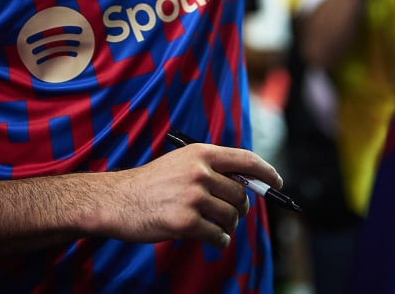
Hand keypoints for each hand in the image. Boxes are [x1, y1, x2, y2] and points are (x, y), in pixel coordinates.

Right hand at [95, 142, 279, 248]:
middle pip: (242, 194)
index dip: (266, 172)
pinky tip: (207, 237)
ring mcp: (193, 197)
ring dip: (227, 226)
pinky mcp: (186, 222)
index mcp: (200, 153)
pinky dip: (218, 241)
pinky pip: (219, 236)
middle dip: (241, 208)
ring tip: (212, 226)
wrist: (117, 200)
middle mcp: (200, 172)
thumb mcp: (181, 163)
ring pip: (232, 217)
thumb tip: (249, 184)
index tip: (277, 183)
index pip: (246, 159)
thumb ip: (212, 169)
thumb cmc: (150, 184)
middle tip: (230, 214)